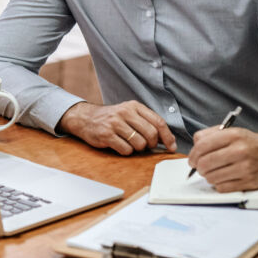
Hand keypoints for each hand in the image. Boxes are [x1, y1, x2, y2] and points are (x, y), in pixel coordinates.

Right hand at [58, 101, 176, 154]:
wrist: (85, 118)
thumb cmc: (111, 118)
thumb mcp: (129, 113)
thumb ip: (147, 122)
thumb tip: (168, 140)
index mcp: (134, 106)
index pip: (158, 121)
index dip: (167, 136)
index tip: (171, 146)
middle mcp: (125, 112)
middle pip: (151, 134)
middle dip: (152, 144)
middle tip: (146, 146)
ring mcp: (115, 123)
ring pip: (140, 143)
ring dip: (138, 149)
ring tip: (130, 144)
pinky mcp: (106, 135)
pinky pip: (126, 150)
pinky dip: (126, 152)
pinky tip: (120, 146)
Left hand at [188, 127, 257, 191]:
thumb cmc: (249, 142)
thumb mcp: (231, 131)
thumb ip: (209, 135)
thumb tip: (194, 148)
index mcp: (234, 135)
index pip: (202, 146)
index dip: (192, 155)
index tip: (192, 159)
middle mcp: (241, 151)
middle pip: (205, 163)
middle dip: (198, 167)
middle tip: (200, 167)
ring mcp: (246, 168)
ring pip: (212, 177)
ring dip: (208, 176)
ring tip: (213, 172)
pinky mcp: (250, 182)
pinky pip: (222, 188)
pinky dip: (218, 184)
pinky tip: (223, 178)